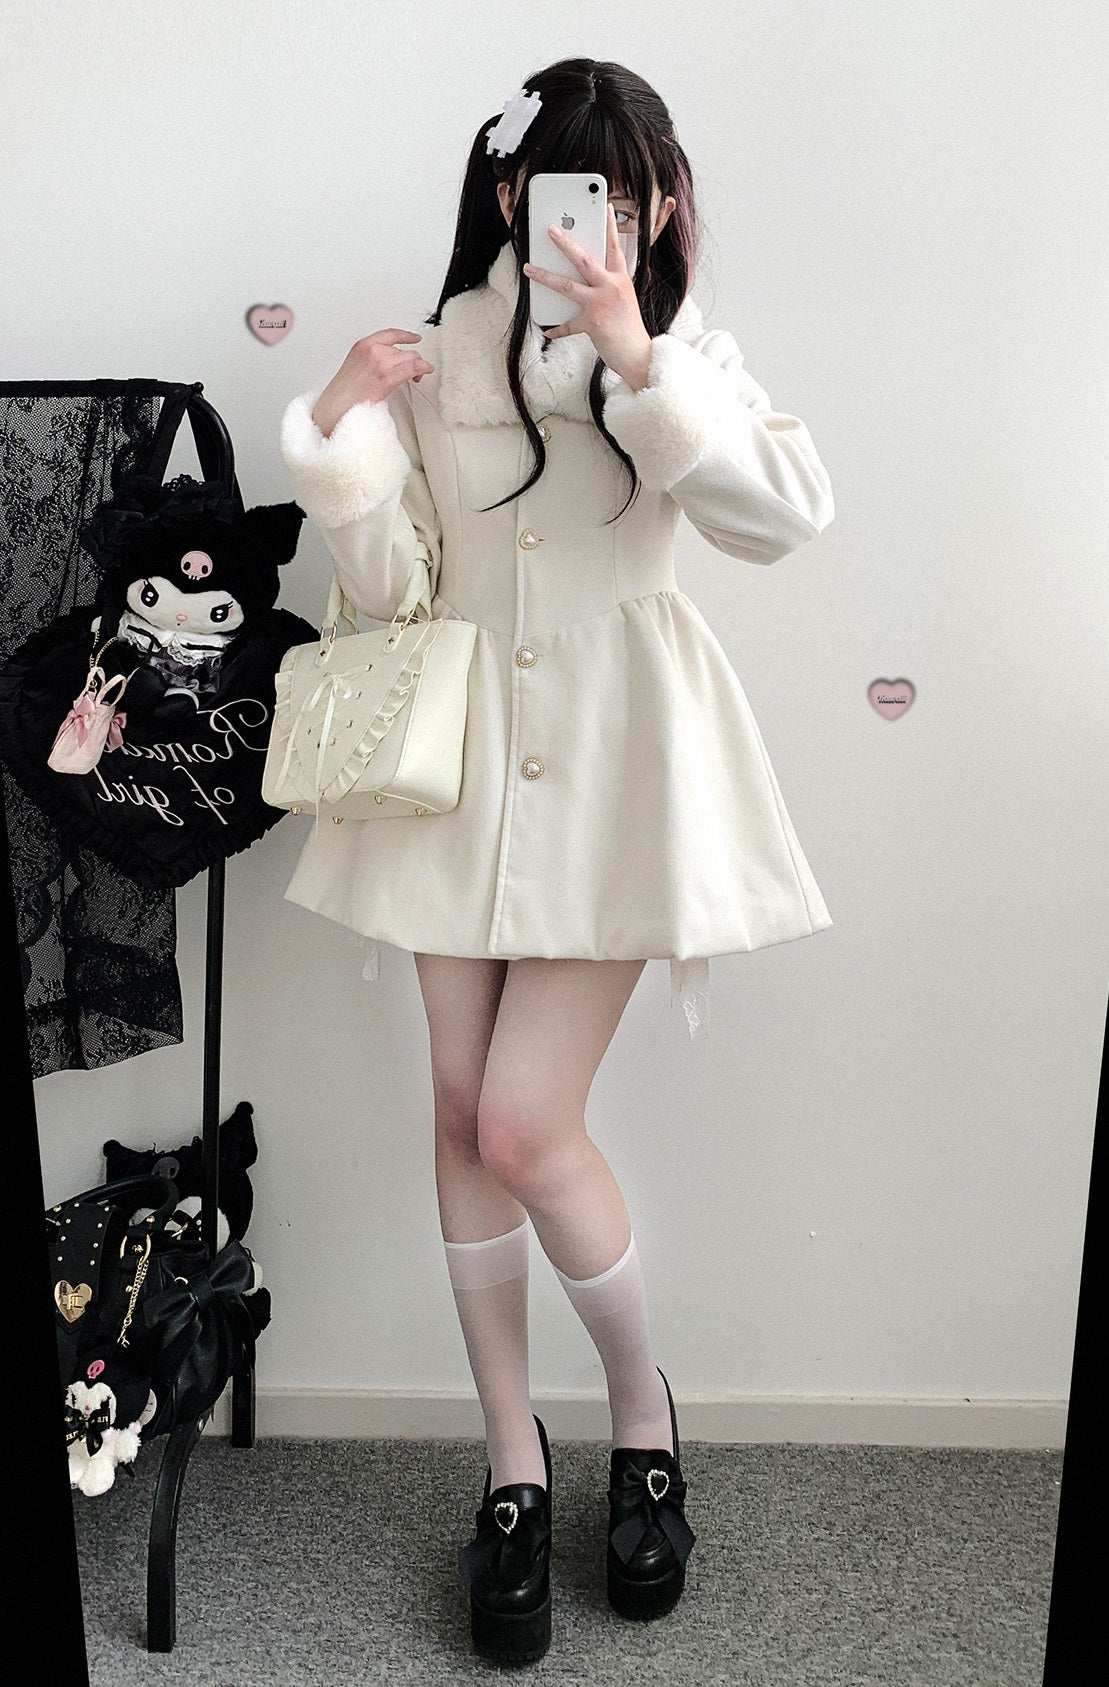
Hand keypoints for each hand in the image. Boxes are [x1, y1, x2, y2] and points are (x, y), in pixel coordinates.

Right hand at [312, 329, 434, 436]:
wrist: (338, 405)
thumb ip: (373, 360)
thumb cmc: (345, 393)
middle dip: (412, 359)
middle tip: (415, 369)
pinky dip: (423, 368)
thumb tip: (390, 363)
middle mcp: (373, 349)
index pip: (390, 334)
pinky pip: (413, 367)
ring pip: (411, 358)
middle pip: (403, 349)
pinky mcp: (388, 375)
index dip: (406, 336)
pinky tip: (426, 371)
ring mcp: (381, 361)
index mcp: (363, 345)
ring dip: (418, 366)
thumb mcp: (357, 366)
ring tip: (419, 374)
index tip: (414, 338)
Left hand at [522, 202, 652, 389]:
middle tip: (551, 229)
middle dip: (565, 243)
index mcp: (621, 280)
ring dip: (544, 276)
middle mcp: (611, 287)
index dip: (610, 226)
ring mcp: (600, 304)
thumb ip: (608, 287)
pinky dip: (556, 328)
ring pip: (567, 285)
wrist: (639, 355)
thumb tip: (585, 280)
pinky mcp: (591, 323)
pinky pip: (567, 324)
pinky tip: (546, 328)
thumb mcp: (624, 301)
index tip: (605, 207)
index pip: (615, 247)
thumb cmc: (630, 330)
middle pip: (584, 259)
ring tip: (529, 268)